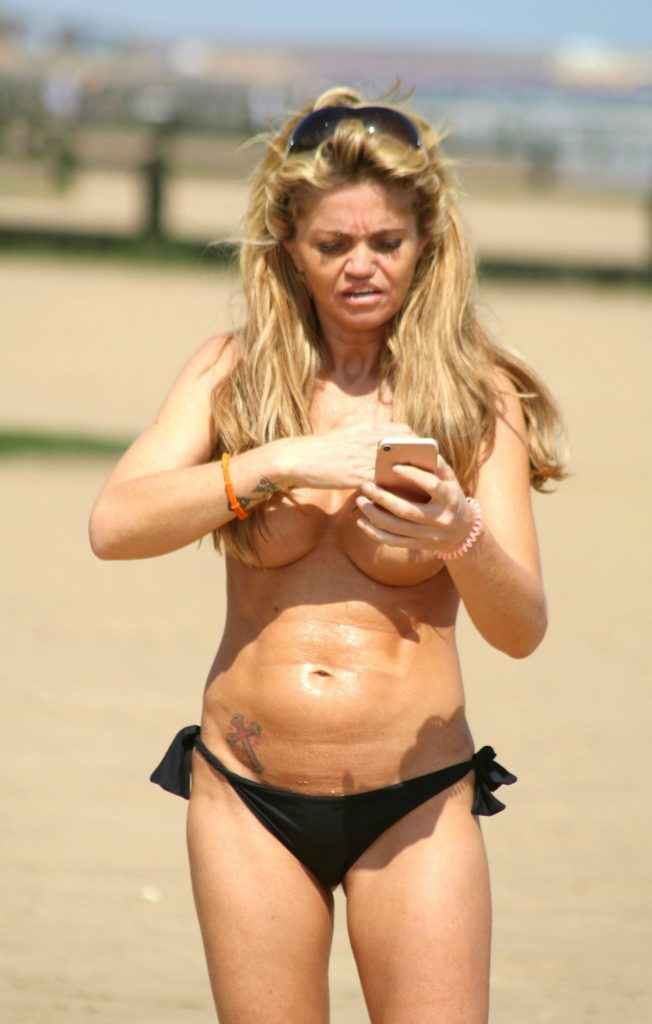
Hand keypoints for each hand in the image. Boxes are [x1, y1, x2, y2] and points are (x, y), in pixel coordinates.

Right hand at [274, 421, 416, 490]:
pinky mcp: (358, 476)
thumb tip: (387, 442)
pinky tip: (401, 499)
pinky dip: (394, 491)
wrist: (300, 458)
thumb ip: (368, 436)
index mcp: (368, 428)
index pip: (404, 430)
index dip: (417, 441)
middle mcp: (370, 440)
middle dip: (420, 460)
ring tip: (422, 487)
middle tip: (428, 471)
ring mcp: (365, 458)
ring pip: (398, 468)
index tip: (424, 451)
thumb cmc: (324, 448)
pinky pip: (383, 484)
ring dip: (411, 478)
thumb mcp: (348, 433)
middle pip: (407, 449)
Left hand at [354, 454, 473, 554]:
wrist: (463, 532)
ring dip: (374, 515)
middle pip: (407, 510)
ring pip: (396, 527)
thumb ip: (438, 466)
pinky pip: (392, 541)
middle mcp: (440, 519)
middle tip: (365, 485)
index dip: (414, 475)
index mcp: (450, 499)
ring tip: (359, 500)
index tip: (394, 466)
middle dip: (383, 498)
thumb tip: (417, 448)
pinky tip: (361, 521)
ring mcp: (428, 535)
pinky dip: (374, 533)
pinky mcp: (417, 545)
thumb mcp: (452, 481)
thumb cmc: (452, 498)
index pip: (432, 486)